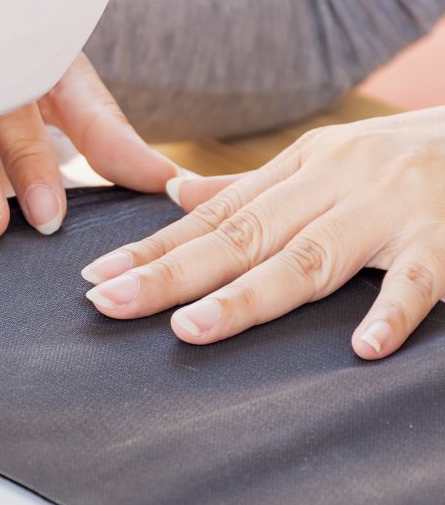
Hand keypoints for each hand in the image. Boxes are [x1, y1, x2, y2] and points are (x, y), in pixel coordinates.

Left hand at [82, 107, 444, 359]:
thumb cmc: (397, 157)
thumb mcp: (320, 159)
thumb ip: (249, 188)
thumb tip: (175, 197)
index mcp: (299, 168)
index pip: (211, 217)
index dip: (152, 248)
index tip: (96, 276)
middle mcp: (332, 184)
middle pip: (241, 237)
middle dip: (170, 274)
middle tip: (109, 302)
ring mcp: (386, 211)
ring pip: (309, 258)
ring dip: (250, 296)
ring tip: (193, 328)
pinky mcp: (444, 239)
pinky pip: (417, 279)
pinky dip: (392, 311)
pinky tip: (362, 347)